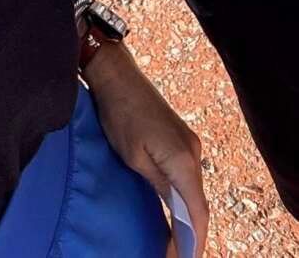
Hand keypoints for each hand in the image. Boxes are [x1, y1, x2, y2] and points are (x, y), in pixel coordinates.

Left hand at [86, 44, 207, 255]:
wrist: (116, 74)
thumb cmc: (119, 113)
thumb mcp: (135, 158)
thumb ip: (160, 186)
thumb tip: (176, 213)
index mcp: (184, 160)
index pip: (197, 212)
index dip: (193, 239)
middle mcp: (194, 153)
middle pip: (199, 202)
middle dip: (191, 232)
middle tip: (175, 253)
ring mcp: (189, 144)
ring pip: (193, 188)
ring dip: (187, 214)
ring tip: (174, 239)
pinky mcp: (180, 138)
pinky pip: (186, 175)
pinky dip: (182, 195)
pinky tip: (172, 209)